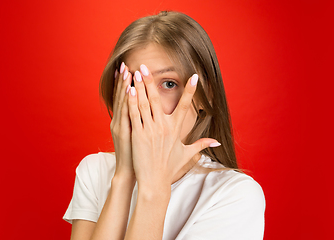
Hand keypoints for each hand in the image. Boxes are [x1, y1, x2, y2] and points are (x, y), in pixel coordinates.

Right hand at [110, 62, 134, 178]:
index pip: (125, 98)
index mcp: (123, 121)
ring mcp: (121, 126)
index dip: (125, 84)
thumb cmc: (137, 155)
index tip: (128, 69)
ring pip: (123, 103)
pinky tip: (130, 90)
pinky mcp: (125, 133)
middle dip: (124, 81)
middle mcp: (120, 121)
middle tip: (126, 64)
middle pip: (122, 97)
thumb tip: (147, 113)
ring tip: (128, 71)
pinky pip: (127, 114)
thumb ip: (140, 122)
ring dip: (125, 86)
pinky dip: (128, 102)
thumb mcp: (137, 137)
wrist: (130, 172)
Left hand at [127, 65, 219, 187]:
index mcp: (176, 129)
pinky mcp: (138, 135)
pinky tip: (129, 90)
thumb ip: (201, 145)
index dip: (191, 90)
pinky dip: (132, 101)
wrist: (155, 181)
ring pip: (144, 103)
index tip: (194, 76)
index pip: (185, 105)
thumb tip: (217, 142)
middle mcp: (164, 127)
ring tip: (135, 72)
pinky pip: (134, 114)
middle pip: (158, 99)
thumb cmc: (170, 168)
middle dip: (151, 81)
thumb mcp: (187, 154)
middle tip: (145, 66)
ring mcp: (150, 130)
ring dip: (139, 87)